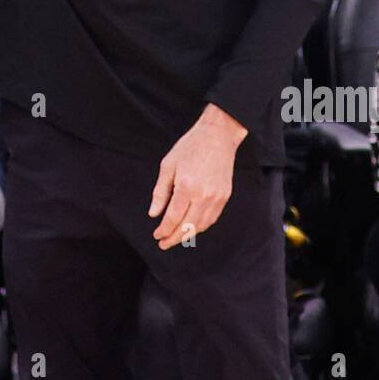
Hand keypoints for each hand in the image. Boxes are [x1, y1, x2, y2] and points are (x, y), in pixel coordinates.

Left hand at [148, 104, 246, 246]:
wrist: (218, 136)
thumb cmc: (191, 147)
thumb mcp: (168, 165)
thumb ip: (160, 192)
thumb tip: (154, 213)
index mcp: (187, 187)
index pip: (173, 218)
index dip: (164, 230)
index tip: (157, 235)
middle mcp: (203, 196)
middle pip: (187, 227)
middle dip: (174, 238)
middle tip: (163, 243)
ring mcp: (216, 198)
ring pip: (201, 226)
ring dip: (188, 235)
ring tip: (176, 238)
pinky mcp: (224, 197)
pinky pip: (212, 219)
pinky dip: (201, 227)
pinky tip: (192, 227)